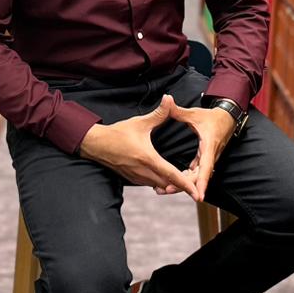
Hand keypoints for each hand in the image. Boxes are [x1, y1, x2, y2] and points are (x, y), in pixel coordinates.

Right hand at [78, 95, 200, 200]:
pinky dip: (162, 183)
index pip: (171, 175)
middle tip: (195, 179)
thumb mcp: (140, 122)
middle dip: (182, 185)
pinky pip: (152, 184)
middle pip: (169, 185)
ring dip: (172, 184)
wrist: (96, 144)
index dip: (186, 185)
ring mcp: (137, 177)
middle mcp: (143, 172)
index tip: (197, 194)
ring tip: (185, 180)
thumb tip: (169, 99)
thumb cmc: (118, 133)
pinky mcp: (133, 179)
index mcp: (148, 159)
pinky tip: (168, 177)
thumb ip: (158, 113)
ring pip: (160, 186)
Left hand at [153, 103, 235, 202]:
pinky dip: (187, 177)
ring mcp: (209, 158)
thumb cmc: (212, 116)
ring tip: (166, 189)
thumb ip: (178, 110)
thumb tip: (166, 100)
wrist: (227, 117)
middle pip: (199, 176)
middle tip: (167, 190)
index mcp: (209, 145)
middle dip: (185, 185)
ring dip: (184, 183)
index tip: (198, 195)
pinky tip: (175, 182)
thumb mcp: (195, 113)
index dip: (201, 182)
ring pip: (198, 175)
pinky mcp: (206, 158)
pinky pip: (197, 171)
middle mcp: (210, 155)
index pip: (205, 167)